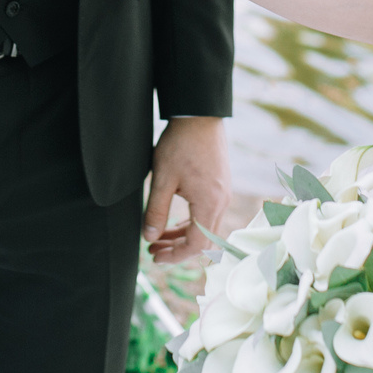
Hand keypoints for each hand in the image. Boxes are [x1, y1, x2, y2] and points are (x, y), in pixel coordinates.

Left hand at [143, 116, 229, 263]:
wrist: (199, 116)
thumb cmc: (180, 145)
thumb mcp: (162, 179)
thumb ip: (155, 211)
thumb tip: (149, 237)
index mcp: (209, 204)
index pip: (196, 245)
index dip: (175, 256)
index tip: (155, 256)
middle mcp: (221, 202)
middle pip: (203, 241)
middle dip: (177, 249)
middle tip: (152, 249)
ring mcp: (223, 194)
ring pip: (205, 228)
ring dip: (183, 236)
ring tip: (158, 236)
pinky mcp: (221, 187)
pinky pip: (208, 215)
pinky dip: (191, 223)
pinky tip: (174, 221)